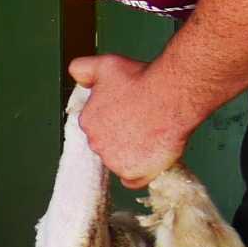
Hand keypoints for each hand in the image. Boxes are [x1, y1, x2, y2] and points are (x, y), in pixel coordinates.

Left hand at [68, 53, 192, 187]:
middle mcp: (95, 144)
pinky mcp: (134, 173)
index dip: (115, 120)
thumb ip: (83, 69)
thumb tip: (76, 76)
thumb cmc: (140, 80)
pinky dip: (139, 174)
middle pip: (108, 145)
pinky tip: (148, 162)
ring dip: (132, 154)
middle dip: (122, 137)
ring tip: (151, 136)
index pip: (97, 126)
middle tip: (142, 124)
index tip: (129, 114)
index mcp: (87, 122)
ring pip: (120, 161)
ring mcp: (114, 161)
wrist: (170, 96)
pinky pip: (132, 181)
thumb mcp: (105, 65)